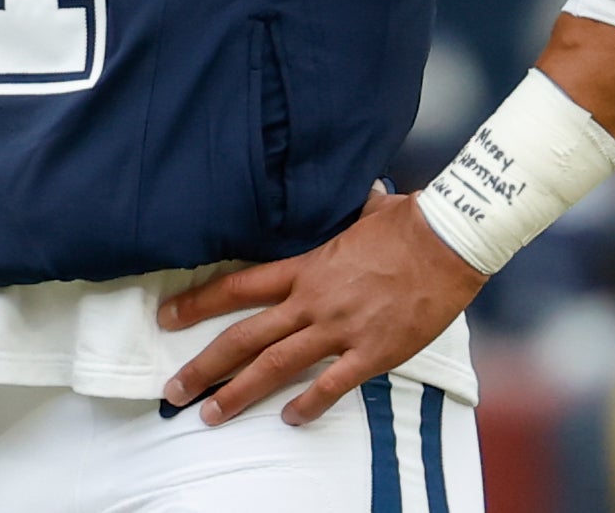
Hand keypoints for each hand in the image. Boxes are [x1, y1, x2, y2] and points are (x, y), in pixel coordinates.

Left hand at [157, 186, 484, 427]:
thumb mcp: (358, 213)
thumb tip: (353, 194)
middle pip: (243, 337)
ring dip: (239, 394)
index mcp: (303, 268)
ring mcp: (339, 329)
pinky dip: (308, 404)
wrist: (448, 242)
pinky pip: (331, 385)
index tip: (166, 318)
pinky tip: (288, 419)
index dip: (196, 304)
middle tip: (174, 391)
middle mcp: (311, 301)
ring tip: (211, 415)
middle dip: (204, 367)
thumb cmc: (406, 222)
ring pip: (275, 366)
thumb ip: (341, 214)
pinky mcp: (372, 352)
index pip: (235, 288)